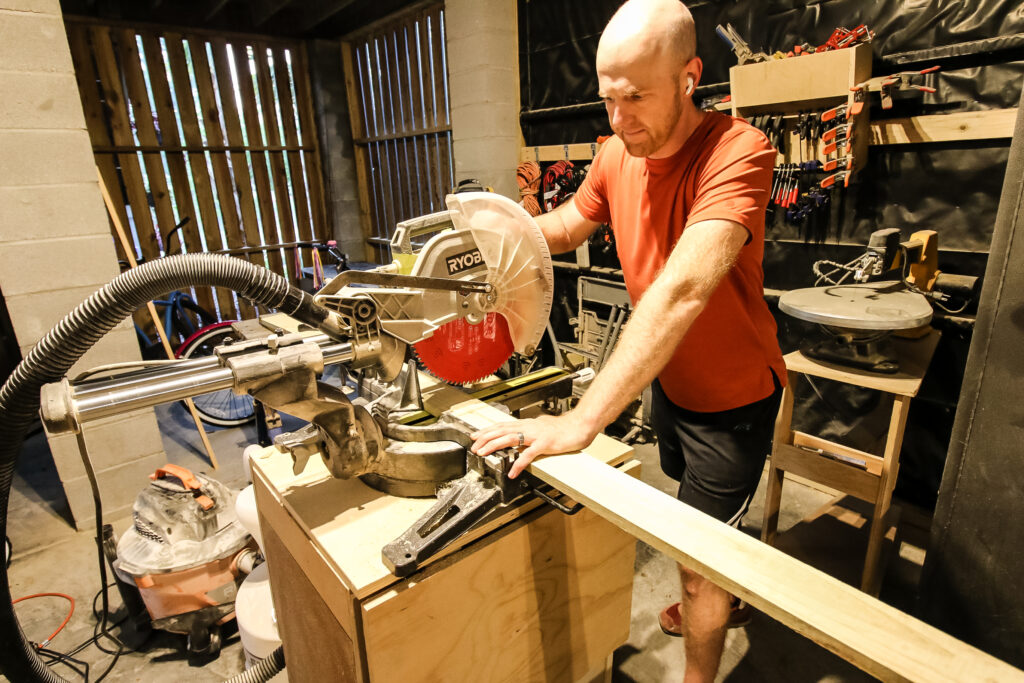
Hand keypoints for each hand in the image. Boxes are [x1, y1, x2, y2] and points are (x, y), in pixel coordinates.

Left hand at [470, 413, 596, 478]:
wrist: (581, 425)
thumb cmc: (565, 429)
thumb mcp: (543, 428)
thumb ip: (531, 433)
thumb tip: (522, 438)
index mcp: (528, 424)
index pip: (503, 425)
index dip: (488, 430)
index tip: (475, 435)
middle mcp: (529, 427)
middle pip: (502, 430)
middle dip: (485, 438)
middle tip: (474, 446)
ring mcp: (536, 435)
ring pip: (510, 438)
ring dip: (494, 446)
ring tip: (483, 453)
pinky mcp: (545, 444)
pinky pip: (529, 454)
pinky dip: (519, 463)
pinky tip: (512, 472)